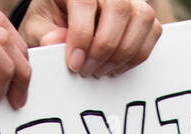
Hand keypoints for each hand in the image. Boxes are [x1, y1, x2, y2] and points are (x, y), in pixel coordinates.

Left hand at [20, 0, 161, 77]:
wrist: (63, 19)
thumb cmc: (50, 21)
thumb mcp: (38, 27)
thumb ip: (44, 35)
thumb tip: (56, 43)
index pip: (86, 0)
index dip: (82, 35)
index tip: (75, 64)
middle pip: (120, 8)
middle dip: (105, 47)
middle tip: (88, 70)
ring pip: (142, 18)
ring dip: (123, 52)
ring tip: (101, 70)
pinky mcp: (142, 14)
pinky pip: (153, 31)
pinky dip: (137, 55)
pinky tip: (115, 66)